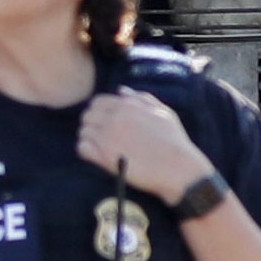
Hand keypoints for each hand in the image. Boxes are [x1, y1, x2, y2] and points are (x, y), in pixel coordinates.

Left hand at [78, 89, 210, 196]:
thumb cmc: (174, 141)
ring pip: (83, 132)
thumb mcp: (163, 113)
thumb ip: (141, 98)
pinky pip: (82, 149)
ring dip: (89, 138)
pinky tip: (96, 156)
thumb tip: (121, 91)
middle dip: (92, 124)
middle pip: (87, 116)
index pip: (97, 102)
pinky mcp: (105, 158)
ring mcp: (107, 138)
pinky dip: (85, 151)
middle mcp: (114, 119)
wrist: (178, 169)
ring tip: (99, 147)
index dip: (99, 111)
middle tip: (100, 136)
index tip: (104, 122)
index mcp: (126, 106)